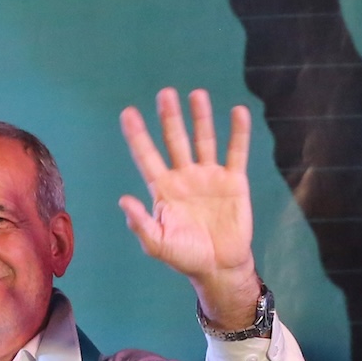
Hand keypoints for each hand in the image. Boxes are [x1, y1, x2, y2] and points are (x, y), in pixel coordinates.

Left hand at [119, 88, 262, 330]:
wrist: (219, 267)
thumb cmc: (185, 257)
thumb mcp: (157, 245)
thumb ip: (141, 223)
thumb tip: (123, 200)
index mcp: (163, 190)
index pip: (146, 156)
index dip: (137, 135)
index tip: (128, 113)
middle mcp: (184, 177)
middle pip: (175, 140)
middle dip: (170, 118)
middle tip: (165, 94)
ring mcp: (209, 177)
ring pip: (204, 140)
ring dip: (201, 118)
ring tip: (197, 94)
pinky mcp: (234, 182)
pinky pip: (236, 152)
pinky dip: (238, 133)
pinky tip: (237, 112)